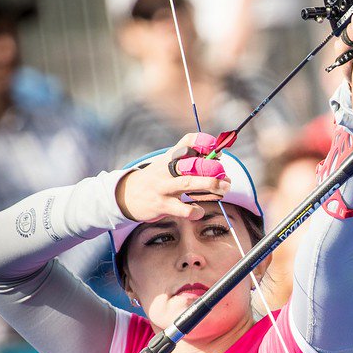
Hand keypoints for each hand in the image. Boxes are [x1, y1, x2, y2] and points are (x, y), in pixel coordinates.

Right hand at [115, 133, 231, 222]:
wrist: (127, 195)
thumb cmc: (158, 179)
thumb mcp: (169, 165)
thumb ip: (191, 162)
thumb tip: (220, 164)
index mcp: (171, 157)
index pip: (188, 141)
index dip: (204, 142)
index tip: (216, 149)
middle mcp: (167, 169)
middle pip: (191, 163)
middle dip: (212, 168)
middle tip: (225, 175)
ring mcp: (164, 187)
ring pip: (188, 183)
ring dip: (210, 185)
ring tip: (224, 189)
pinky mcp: (162, 205)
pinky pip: (183, 209)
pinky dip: (196, 211)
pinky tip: (199, 211)